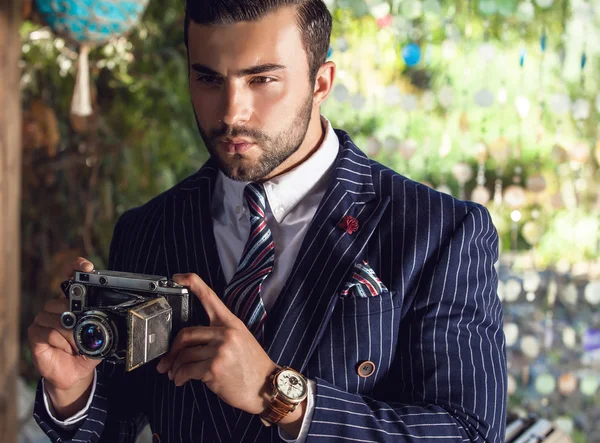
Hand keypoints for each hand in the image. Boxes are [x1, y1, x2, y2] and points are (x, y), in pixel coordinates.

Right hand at [27, 257, 99, 415]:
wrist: (73, 375)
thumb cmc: (85, 353)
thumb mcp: (100, 341)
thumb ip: (104, 330)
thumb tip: (113, 325)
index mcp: (73, 305)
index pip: (70, 279)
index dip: (75, 268)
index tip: (87, 266)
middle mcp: (57, 308)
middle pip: (63, 301)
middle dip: (78, 317)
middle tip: (85, 330)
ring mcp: (44, 320)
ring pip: (57, 317)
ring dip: (70, 333)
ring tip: (76, 344)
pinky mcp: (35, 333)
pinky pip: (48, 332)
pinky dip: (60, 342)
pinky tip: (64, 348)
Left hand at [156, 273, 277, 414]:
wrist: (266, 387)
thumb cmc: (252, 366)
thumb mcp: (241, 340)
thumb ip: (218, 334)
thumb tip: (190, 343)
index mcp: (231, 323)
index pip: (209, 296)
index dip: (192, 283)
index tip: (178, 277)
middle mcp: (225, 333)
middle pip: (186, 333)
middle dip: (173, 350)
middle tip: (168, 360)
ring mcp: (219, 350)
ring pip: (184, 354)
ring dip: (176, 368)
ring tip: (176, 374)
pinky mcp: (213, 368)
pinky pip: (186, 370)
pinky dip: (180, 377)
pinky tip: (182, 380)